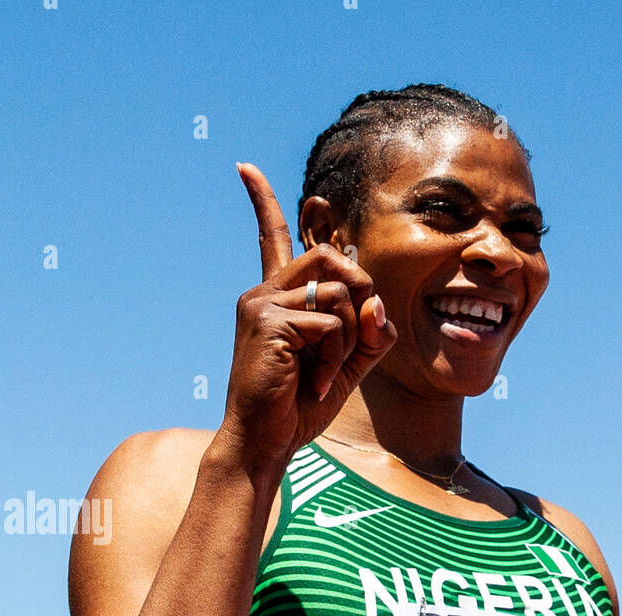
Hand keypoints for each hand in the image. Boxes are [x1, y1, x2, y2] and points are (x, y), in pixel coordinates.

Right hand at [216, 163, 396, 475]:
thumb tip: (376, 303)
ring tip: (325, 373)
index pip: (271, 238)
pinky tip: (317, 382)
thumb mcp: (347, 365)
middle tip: (351, 341)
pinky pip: (330, 323)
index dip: (263, 202)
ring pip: (339, 293)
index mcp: (277, 298)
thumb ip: (368, 332)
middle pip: (332, 257)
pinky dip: (335, 358)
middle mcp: (264, 293)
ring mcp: (262, 305)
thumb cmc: (300, 406)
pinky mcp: (268, 323)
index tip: (245, 167)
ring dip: (348, 340)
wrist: (267, 442)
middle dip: (360, 296)